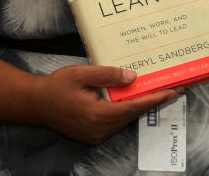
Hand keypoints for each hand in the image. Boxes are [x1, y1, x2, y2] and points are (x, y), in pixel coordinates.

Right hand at [35, 65, 180, 144]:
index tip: (173, 91)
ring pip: (124, 119)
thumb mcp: (81, 74)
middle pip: (132, 114)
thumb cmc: (56, 86)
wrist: (35, 104)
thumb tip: (133, 77)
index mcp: (97, 115)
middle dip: (152, 101)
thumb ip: (107, 75)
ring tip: (157, 91)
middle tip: (172, 87)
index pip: (134, 107)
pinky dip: (126, 110)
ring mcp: (95, 135)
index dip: (155, 99)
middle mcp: (99, 129)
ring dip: (139, 106)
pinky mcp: (92, 134)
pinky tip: (133, 98)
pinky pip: (115, 121)